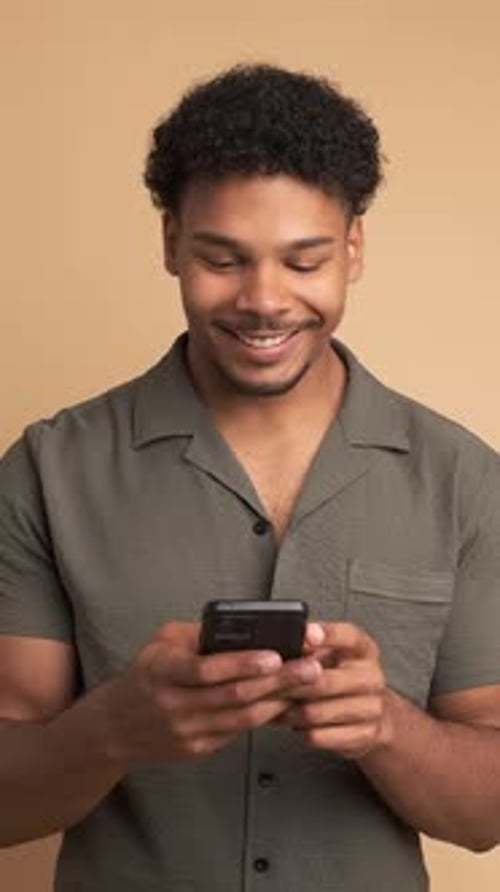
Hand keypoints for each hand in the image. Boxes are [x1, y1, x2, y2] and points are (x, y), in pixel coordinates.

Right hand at [102, 622, 321, 763]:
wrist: (117, 727)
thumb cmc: (146, 674)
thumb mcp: (161, 643)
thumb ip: (198, 635)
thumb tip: (243, 628)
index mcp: (163, 672)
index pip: (206, 670)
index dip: (242, 664)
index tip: (274, 655)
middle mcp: (175, 705)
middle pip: (234, 696)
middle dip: (278, 681)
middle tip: (311, 668)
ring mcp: (187, 732)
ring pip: (243, 718)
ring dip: (280, 700)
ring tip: (307, 684)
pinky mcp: (199, 749)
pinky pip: (238, 731)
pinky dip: (265, 716)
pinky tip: (286, 702)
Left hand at [277, 622, 389, 759]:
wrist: (372, 713)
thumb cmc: (342, 676)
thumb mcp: (332, 653)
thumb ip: (311, 646)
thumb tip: (280, 643)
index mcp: (364, 649)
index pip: (348, 636)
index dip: (326, 635)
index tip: (305, 635)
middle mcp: (372, 677)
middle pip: (323, 681)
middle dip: (289, 684)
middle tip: (266, 684)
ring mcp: (372, 708)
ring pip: (315, 712)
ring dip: (288, 711)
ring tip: (273, 705)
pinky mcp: (363, 736)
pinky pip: (318, 735)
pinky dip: (298, 730)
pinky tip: (291, 722)